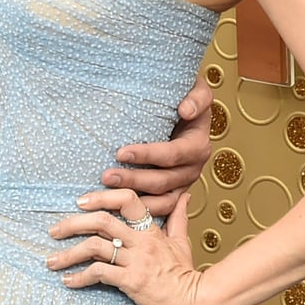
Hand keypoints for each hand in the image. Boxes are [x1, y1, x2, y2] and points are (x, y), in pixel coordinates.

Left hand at [47, 188, 209, 304]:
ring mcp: (136, 261)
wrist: (194, 302)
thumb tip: (183, 195)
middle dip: (73, 223)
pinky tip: (68, 281)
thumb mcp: (181, 241)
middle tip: (54, 230)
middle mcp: (141, 242)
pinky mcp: (131, 282)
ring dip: (69, 254)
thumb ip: (177, 217)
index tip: (81, 202)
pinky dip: (80, 277)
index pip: (127, 200)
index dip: (101, 197)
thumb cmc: (185, 274)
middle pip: (102, 221)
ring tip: (52, 261)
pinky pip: (99, 273)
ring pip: (95, 248)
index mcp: (150, 230)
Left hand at [101, 79, 213, 216]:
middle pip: (163, 181)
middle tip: (107, 176)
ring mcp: (183, 184)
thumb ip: (196, 97)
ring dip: (135, 201)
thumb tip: (185, 109)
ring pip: (161, 201)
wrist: (188, 111)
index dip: (147, 155)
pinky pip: (159, 209)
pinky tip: (118, 211)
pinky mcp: (173, 194)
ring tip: (108, 197)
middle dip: (134, 180)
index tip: (121, 152)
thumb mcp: (197, 91)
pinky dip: (141, 213)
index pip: (172, 154)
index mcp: (197, 146)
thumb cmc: (187, 99)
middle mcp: (192, 169)